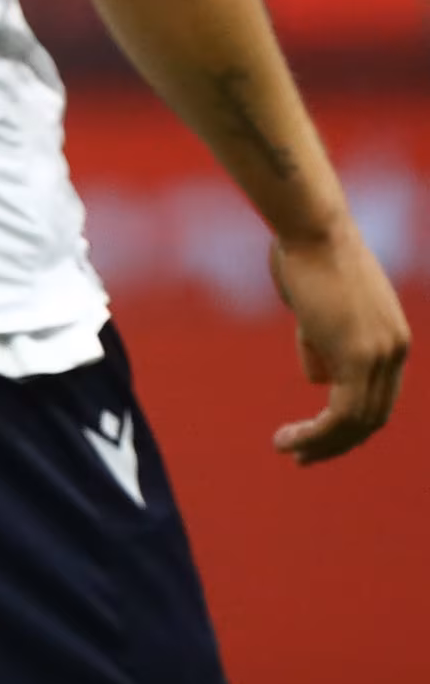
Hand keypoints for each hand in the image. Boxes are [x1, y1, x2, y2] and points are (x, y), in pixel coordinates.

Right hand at [269, 224, 409, 464]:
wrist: (310, 227)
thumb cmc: (304, 254)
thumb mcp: (315, 307)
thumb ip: (321, 343)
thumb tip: (319, 378)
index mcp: (392, 337)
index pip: (378, 397)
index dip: (347, 423)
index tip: (313, 435)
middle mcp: (395, 350)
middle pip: (373, 416)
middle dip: (336, 443)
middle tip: (301, 456)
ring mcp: (380, 354)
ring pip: (359, 422)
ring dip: (323, 444)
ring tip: (288, 450)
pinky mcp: (357, 356)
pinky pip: (341, 413)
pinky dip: (317, 434)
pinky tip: (290, 440)